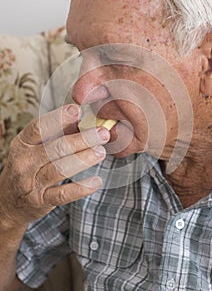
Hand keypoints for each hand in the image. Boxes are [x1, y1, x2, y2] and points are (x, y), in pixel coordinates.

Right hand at [0, 104, 109, 227]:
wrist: (9, 201)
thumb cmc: (28, 167)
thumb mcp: (35, 147)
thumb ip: (56, 133)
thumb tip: (81, 118)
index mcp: (23, 144)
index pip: (39, 128)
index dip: (58, 118)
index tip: (76, 110)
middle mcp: (25, 162)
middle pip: (55, 148)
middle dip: (82, 140)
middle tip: (102, 134)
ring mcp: (31, 183)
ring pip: (60, 169)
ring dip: (83, 159)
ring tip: (101, 152)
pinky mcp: (40, 201)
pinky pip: (63, 194)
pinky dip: (81, 188)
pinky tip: (96, 181)